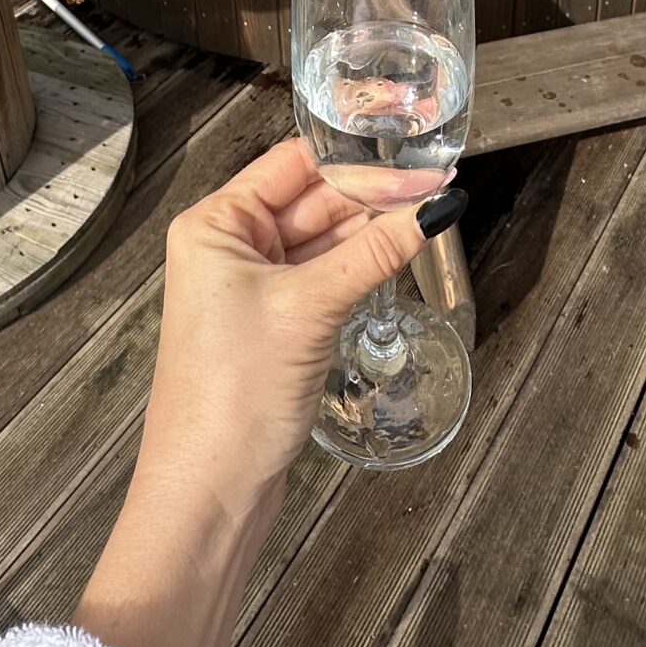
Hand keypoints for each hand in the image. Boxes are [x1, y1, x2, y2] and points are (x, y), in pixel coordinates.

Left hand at [145, 139, 428, 523]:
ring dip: (372, 232)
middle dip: (372, 196)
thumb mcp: (308, 309)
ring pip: (324, 241)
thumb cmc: (228, 397)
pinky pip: (324, 278)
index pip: (293, 165)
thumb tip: (429, 210)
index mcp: (215, 225)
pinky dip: (360, 267)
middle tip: (435, 188)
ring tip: (428, 215)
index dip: (355, 160)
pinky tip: (398, 254)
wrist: (210, 488)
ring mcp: (252, 288)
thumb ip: (373, 254)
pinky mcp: (275, 325)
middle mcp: (229, 248)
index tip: (412, 158)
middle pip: (313, 201)